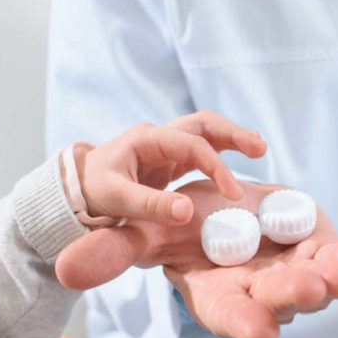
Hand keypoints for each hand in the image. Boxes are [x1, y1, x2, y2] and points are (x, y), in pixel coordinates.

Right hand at [57, 180, 337, 337]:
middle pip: (279, 302)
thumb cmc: (183, 227)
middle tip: (306, 288)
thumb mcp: (147, 233)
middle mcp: (260, 296)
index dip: (245, 324)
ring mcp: (295, 277)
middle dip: (293, 296)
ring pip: (316, 286)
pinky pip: (337, 262)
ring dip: (331, 280)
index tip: (260, 332)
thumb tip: (66, 270)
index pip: (231, 317)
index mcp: (218, 297)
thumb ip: (114, 253)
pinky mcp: (320, 253)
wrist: (226, 212)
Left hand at [67, 111, 266, 224]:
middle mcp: (158, 137)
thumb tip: (188, 212)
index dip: (216, 167)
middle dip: (233, 133)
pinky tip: (242, 155)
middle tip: (261, 147)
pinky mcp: (169, 161)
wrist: (76, 192)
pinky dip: (223, 150)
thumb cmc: (93, 194)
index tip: (233, 193)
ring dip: (232, 137)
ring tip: (260, 146)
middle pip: (203, 124)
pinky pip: (201, 148)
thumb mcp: (117, 201)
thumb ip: (152, 206)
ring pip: (205, 132)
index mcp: (146, 140)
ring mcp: (165, 147)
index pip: (192, 146)